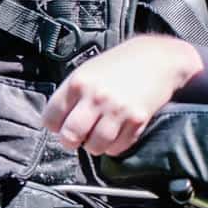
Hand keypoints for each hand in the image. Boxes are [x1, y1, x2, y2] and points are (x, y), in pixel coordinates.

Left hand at [41, 35, 200, 155]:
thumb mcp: (88, 70)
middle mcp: (96, 96)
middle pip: (70, 136)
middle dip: (72, 140)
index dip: (55, 125)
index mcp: (78, 82)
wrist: (157, 58)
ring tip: (99, 133)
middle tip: (78, 136)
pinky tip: (116, 132)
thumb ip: (71, 95)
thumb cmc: (120, 64)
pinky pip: (117, 148)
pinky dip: (114, 146)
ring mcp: (117, 109)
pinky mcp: (136, 120)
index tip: (62, 124)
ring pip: (94, 147)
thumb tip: (57, 124)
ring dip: (94, 145)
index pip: (50, 119)